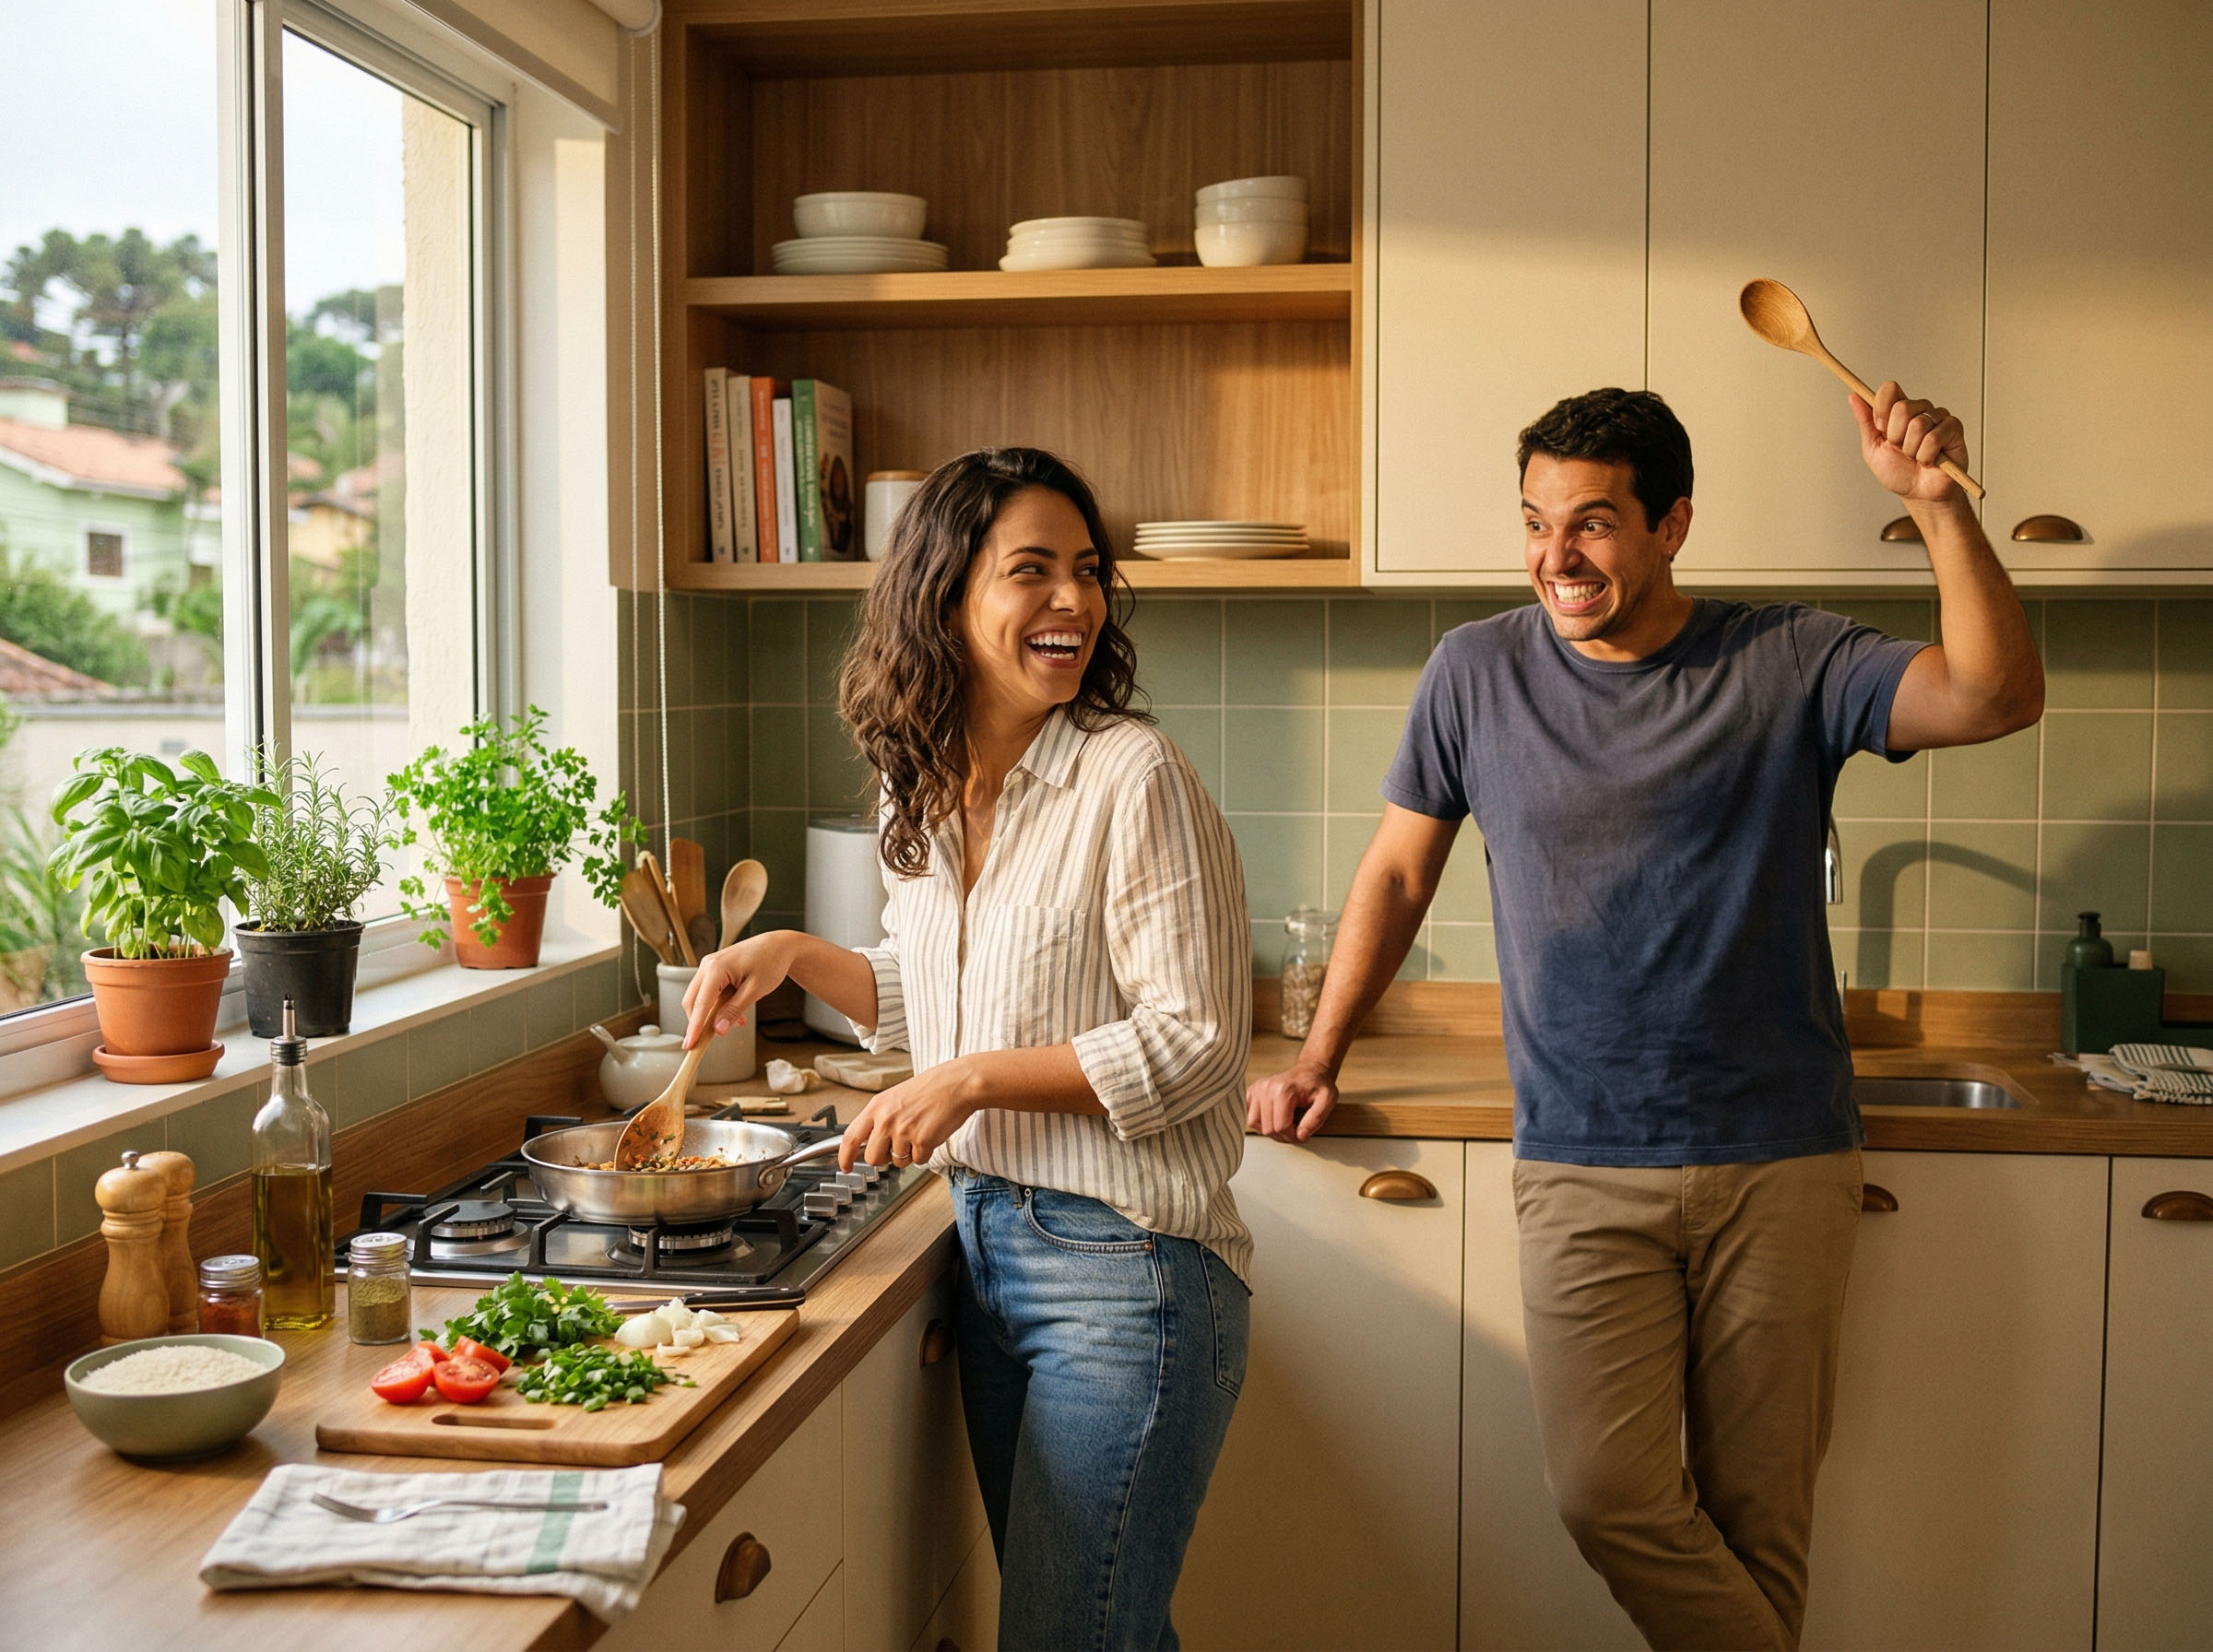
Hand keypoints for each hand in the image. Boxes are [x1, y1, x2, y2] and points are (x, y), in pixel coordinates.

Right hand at [679, 932, 797, 1048]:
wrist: (778, 945)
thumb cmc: (771, 962)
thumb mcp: (756, 990)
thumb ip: (734, 1010)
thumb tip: (718, 1029)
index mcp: (716, 967)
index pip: (701, 1003)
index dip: (694, 1027)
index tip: (690, 1045)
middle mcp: (708, 964)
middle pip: (692, 1000)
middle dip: (698, 1022)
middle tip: (706, 1042)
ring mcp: (709, 966)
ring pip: (698, 997)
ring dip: (710, 1014)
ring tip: (736, 1022)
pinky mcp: (714, 969)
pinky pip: (708, 992)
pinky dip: (716, 1005)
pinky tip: (734, 1013)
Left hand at [837, 1060, 979, 1170]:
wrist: (957, 1084)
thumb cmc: (932, 1088)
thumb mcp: (896, 1097)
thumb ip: (881, 1118)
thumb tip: (872, 1141)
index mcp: (877, 1106)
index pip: (850, 1137)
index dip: (844, 1156)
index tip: (844, 1165)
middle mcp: (886, 1119)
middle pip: (873, 1158)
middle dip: (884, 1158)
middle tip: (898, 1147)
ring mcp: (903, 1131)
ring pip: (897, 1161)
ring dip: (909, 1153)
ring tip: (920, 1132)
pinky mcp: (921, 1141)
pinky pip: (918, 1161)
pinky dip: (926, 1153)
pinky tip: (931, 1134)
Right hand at [1246, 1059, 1339, 1143]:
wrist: (1310, 1070)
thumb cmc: (1318, 1084)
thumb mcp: (1327, 1100)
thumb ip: (1316, 1119)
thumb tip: (1301, 1136)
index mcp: (1283, 1090)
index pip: (1281, 1127)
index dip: (1293, 1137)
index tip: (1303, 1134)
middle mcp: (1266, 1088)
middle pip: (1267, 1128)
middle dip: (1283, 1135)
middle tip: (1295, 1130)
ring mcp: (1257, 1089)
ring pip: (1253, 1123)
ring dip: (1269, 1129)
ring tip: (1284, 1124)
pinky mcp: (1252, 1091)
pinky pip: (1248, 1114)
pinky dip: (1258, 1121)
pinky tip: (1272, 1118)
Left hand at [1853, 380, 1968, 503]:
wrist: (1919, 494)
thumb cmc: (1899, 473)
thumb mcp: (1873, 448)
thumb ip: (1865, 421)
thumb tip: (1854, 396)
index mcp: (1899, 412)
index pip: (1890, 389)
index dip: (1882, 408)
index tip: (1880, 428)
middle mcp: (1919, 410)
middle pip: (1902, 407)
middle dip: (1896, 436)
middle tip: (1901, 449)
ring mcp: (1938, 418)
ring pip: (1918, 424)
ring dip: (1911, 450)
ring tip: (1916, 457)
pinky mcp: (1953, 429)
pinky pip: (1934, 437)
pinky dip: (1926, 455)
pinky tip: (1929, 460)